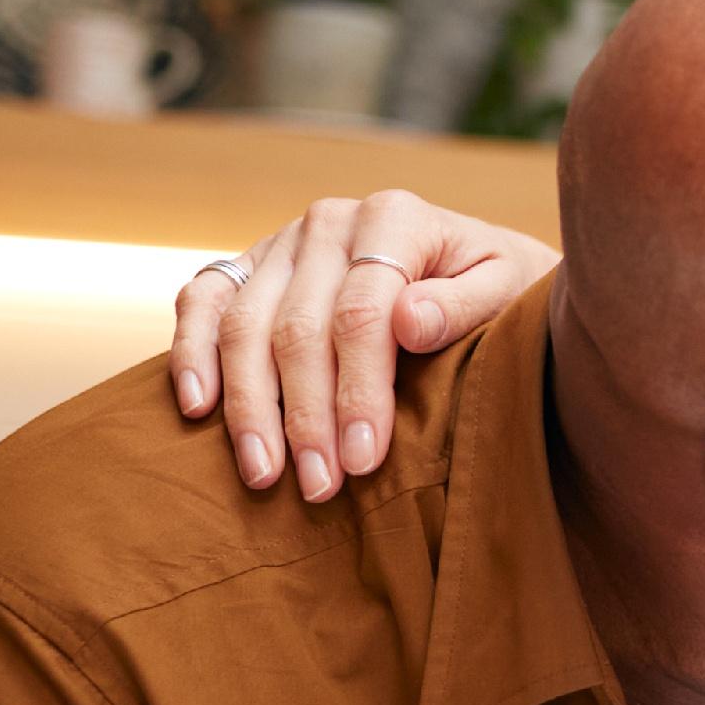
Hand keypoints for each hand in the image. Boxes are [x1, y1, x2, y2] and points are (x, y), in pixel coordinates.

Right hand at [170, 191, 558, 500]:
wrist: (481, 264)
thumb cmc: (501, 288)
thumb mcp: (512, 289)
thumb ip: (465, 304)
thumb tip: (411, 321)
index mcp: (395, 219)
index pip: (362, 314)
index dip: (358, 391)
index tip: (363, 460)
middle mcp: (330, 223)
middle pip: (298, 327)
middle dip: (305, 416)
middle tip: (319, 485)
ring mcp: (283, 241)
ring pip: (243, 324)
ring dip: (249, 406)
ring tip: (264, 474)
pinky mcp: (250, 266)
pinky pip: (204, 300)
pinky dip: (192, 352)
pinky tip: (198, 409)